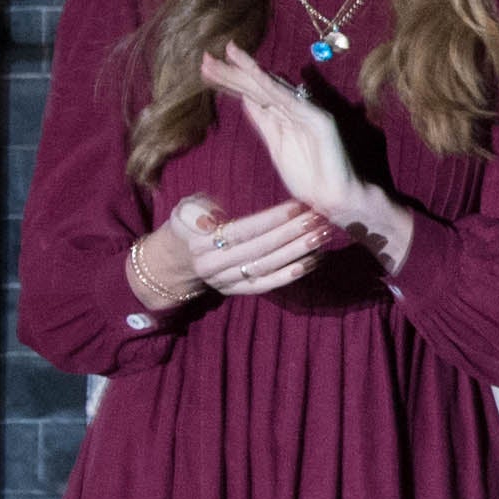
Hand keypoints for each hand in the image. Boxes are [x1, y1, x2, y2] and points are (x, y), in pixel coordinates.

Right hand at [148, 196, 330, 301]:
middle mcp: (213, 265)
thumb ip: (199, 210)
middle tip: (320, 219)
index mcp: (199, 242)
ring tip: (323, 235)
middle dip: (293, 233)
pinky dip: (290, 275)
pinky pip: (266, 284)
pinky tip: (312, 261)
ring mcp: (226, 281)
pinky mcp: (237, 291)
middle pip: (260, 249)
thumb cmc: (188, 225)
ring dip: (298, 252)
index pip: (242, 230)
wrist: (175, 261)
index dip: (272, 219)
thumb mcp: (184, 210)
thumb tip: (214, 220)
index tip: (298, 206)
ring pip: (266, 267)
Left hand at [198, 42, 414, 273]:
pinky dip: (268, 83)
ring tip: (224, 54)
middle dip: (232, 73)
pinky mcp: (317, 118)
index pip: (254, 95)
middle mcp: (295, 109)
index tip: (206, 72)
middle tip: (204, 59)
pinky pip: (287, 99)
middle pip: (258, 87)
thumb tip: (246, 100)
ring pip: (270, 88)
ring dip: (246, 71)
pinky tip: (250, 70)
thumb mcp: (277, 148)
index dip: (231, 82)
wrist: (336, 200)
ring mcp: (307, 112)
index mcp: (285, 117)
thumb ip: (264, 123)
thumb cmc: (311, 179)